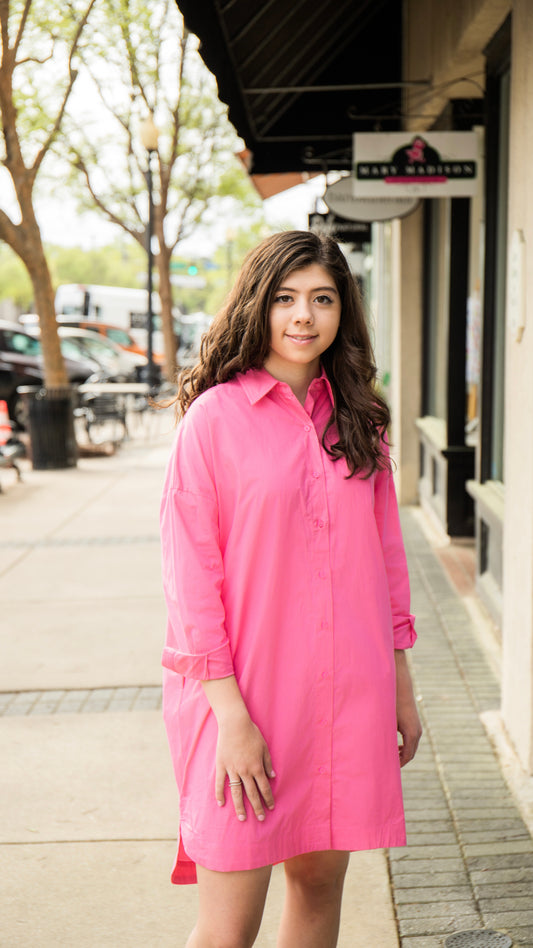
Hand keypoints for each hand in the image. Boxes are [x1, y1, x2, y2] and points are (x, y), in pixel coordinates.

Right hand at [215, 711, 275, 821]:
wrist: (235, 724)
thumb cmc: (252, 734)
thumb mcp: (264, 748)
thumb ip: (268, 763)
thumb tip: (272, 777)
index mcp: (256, 767)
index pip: (264, 787)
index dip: (268, 798)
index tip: (270, 808)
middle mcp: (245, 771)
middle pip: (252, 793)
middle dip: (257, 807)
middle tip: (260, 819)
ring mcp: (232, 769)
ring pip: (236, 792)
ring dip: (240, 806)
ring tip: (242, 818)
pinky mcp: (221, 766)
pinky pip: (219, 783)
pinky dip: (219, 794)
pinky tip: (221, 804)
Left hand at [395, 650, 421, 766]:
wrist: (400, 688)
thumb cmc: (390, 704)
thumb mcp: (386, 722)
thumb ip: (384, 736)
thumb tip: (377, 750)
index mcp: (411, 734)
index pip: (407, 756)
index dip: (398, 764)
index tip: (389, 769)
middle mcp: (417, 732)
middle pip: (411, 753)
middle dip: (401, 760)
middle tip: (389, 766)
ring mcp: (418, 728)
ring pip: (412, 747)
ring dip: (403, 753)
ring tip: (391, 757)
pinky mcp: (416, 724)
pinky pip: (412, 740)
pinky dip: (405, 746)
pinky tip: (395, 747)